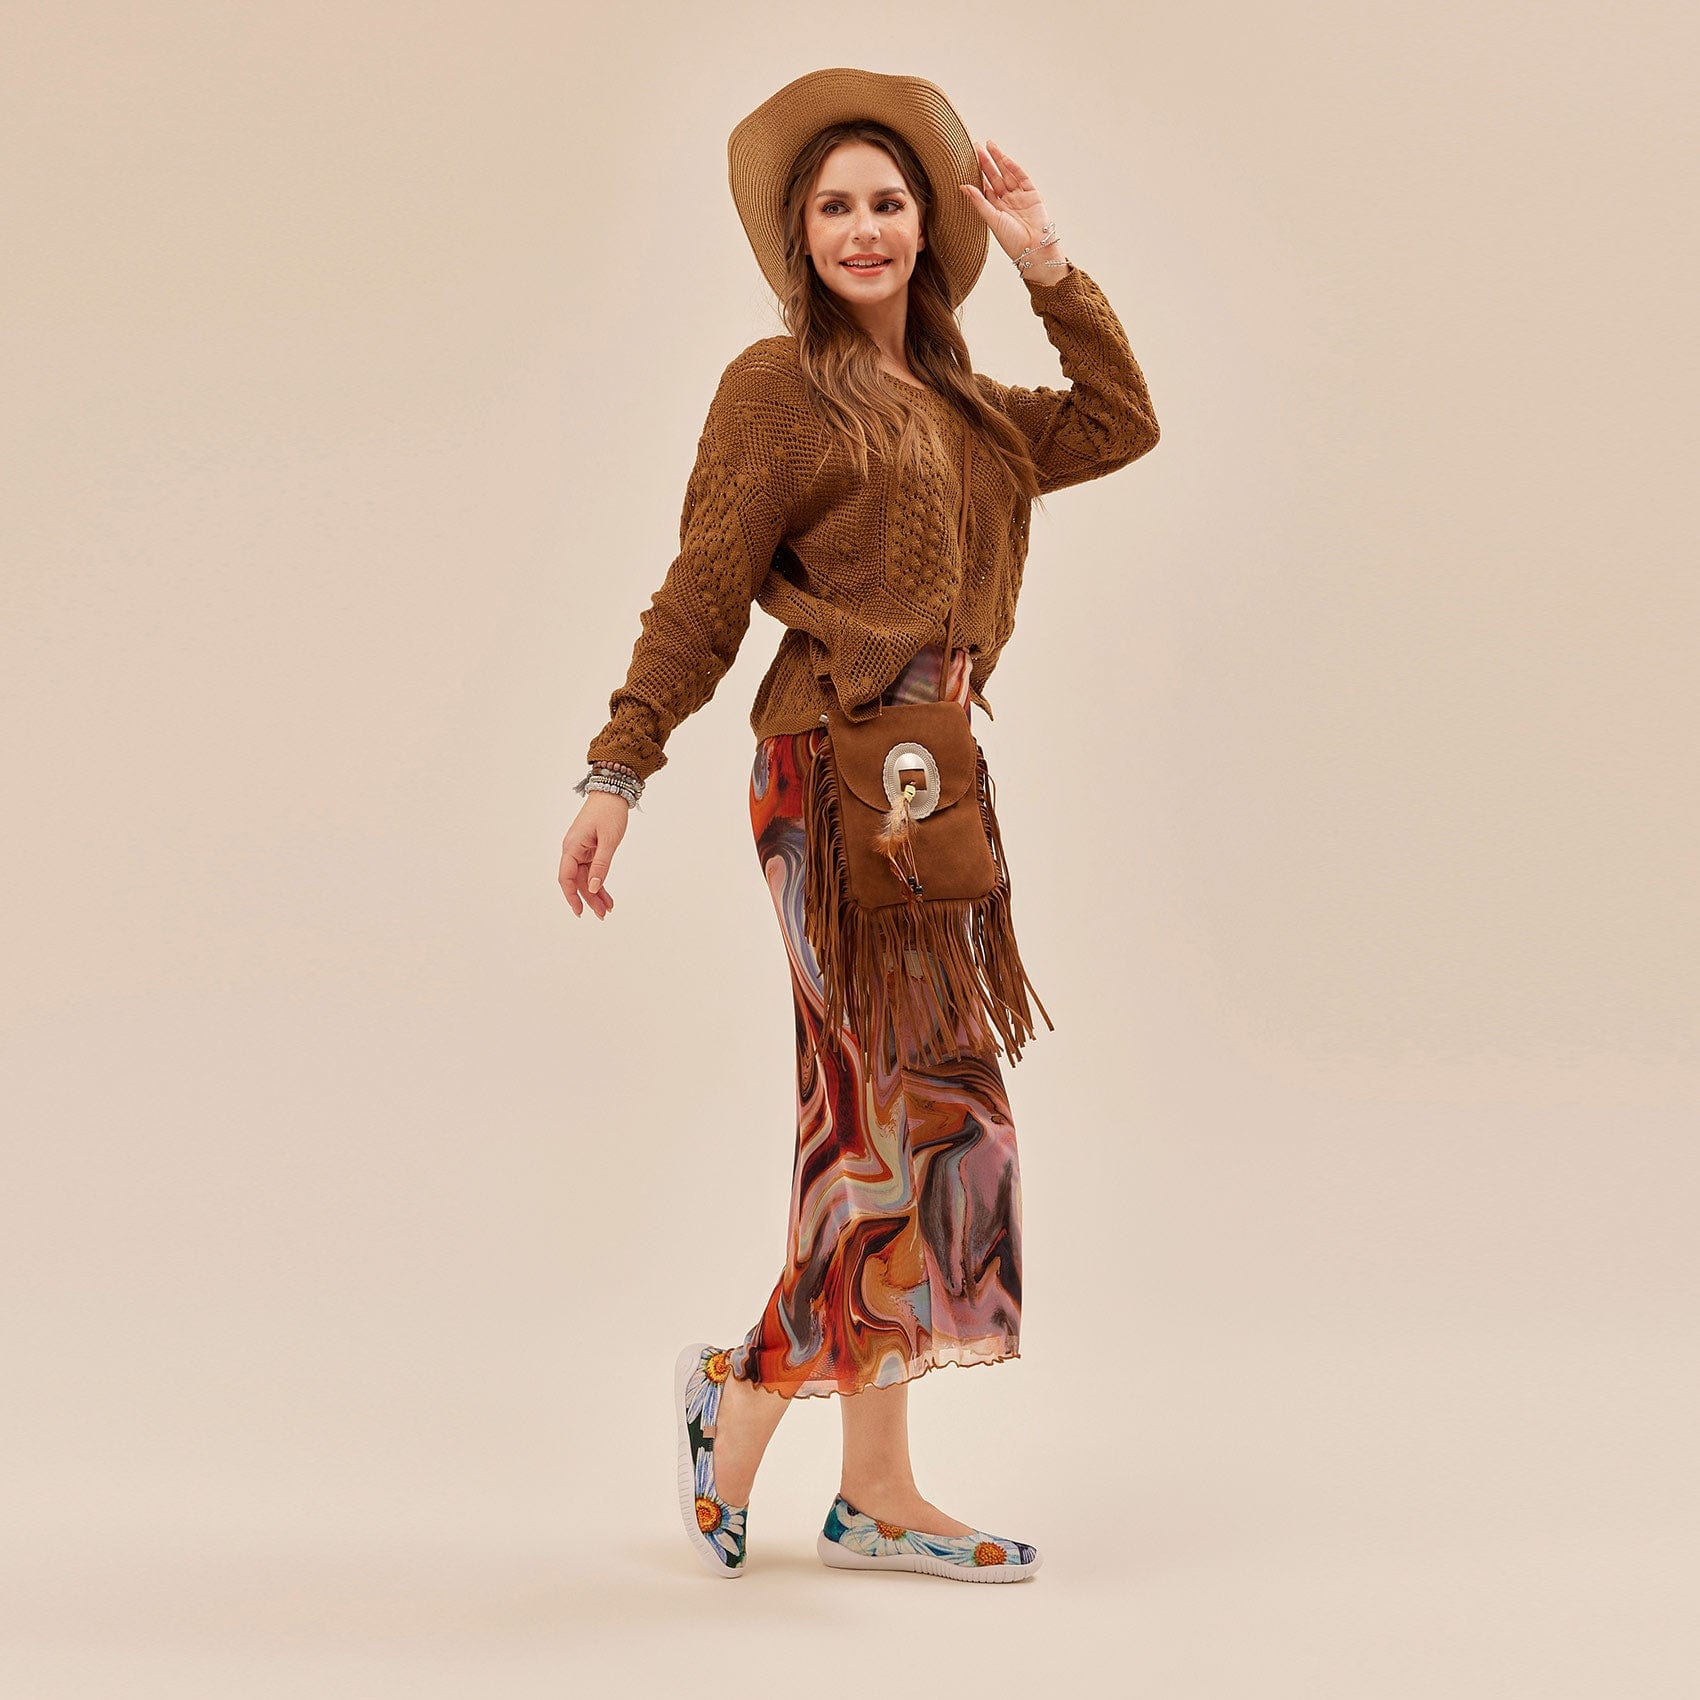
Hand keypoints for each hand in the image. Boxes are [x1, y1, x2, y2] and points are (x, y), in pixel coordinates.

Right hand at [559, 793, 627, 919]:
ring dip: (596, 893)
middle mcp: (573, 850)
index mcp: (572, 847)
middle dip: (590, 899)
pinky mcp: (590, 848)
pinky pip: (593, 870)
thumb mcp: (608, 841)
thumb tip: (594, 887)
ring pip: (586, 877)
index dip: (571, 896)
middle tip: (603, 915)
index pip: (566, 878)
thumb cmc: (609, 813)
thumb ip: (601, 865)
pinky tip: (607, 895)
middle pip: (578, 881)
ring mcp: (582, 850)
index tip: (580, 911)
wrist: (613, 792)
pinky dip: (600, 882)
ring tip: (608, 909)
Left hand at [957, 140, 1061, 267]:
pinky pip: (1021, 177)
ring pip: (1007, 174)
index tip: (967, 159)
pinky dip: (1013, 167)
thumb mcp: (992, 220)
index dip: (977, 173)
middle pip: (994, 177)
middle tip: (976, 146)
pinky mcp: (1032, 194)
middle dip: (986, 162)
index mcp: (995, 209)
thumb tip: (962, 186)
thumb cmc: (1012, 240)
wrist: (1034, 249)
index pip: (984, 187)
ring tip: (989, 145)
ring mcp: (1020, 197)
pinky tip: (1004, 158)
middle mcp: (1006, 201)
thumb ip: (978, 201)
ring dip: (998, 160)